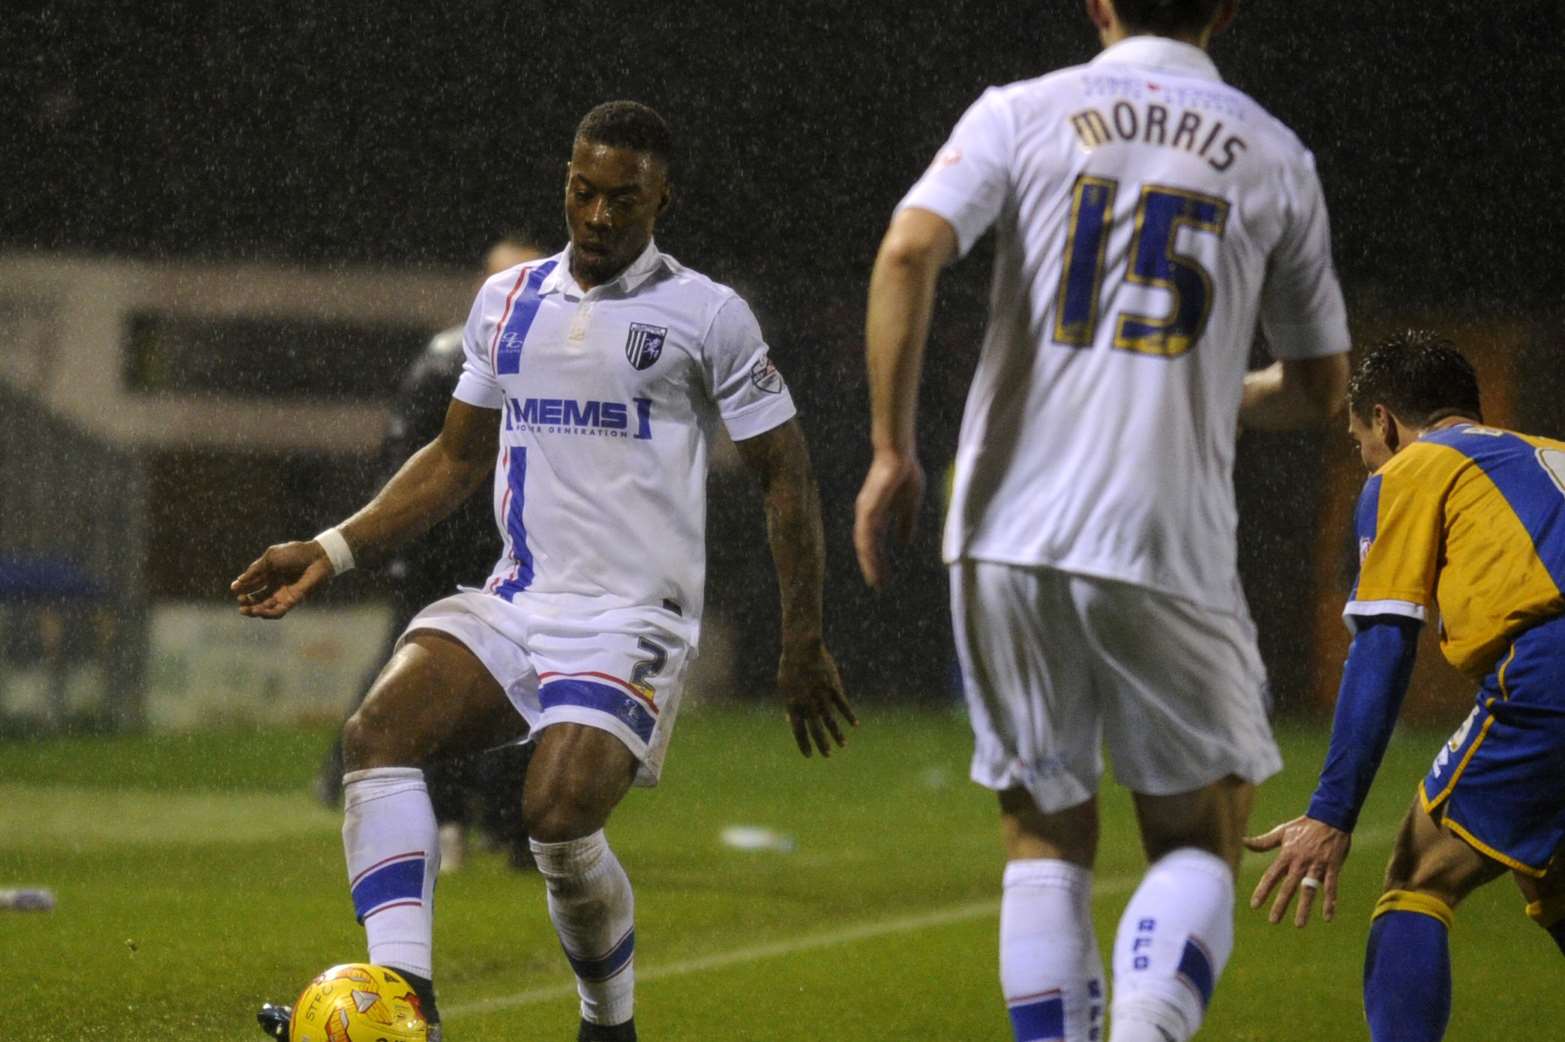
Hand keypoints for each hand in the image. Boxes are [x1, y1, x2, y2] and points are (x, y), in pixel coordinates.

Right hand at [229, 539, 335, 618]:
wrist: (317, 557)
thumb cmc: (296, 553)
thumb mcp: (271, 558)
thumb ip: (256, 569)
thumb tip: (239, 581)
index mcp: (270, 574)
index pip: (253, 584)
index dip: (242, 587)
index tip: (234, 588)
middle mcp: (276, 585)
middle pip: (258, 598)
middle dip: (247, 601)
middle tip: (240, 601)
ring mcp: (284, 594)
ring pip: (266, 607)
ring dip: (254, 610)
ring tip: (244, 610)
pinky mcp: (293, 600)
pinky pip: (279, 611)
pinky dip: (268, 613)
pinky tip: (258, 612)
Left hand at [778, 643, 856, 757]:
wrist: (802, 648)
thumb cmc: (790, 667)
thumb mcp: (785, 687)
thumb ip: (790, 705)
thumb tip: (790, 720)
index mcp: (793, 704)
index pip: (798, 731)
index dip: (803, 745)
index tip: (809, 755)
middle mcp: (808, 704)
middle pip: (816, 730)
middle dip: (822, 745)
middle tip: (827, 755)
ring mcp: (821, 696)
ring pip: (831, 721)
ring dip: (837, 735)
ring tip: (843, 745)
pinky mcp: (833, 688)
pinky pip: (843, 705)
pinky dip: (849, 715)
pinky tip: (854, 725)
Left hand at [853, 450, 924, 589]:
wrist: (900, 454)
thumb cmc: (905, 473)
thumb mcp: (909, 504)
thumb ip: (906, 523)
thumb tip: (904, 543)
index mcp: (876, 513)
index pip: (874, 542)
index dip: (878, 559)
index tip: (884, 575)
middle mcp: (867, 514)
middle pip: (866, 547)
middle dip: (872, 566)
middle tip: (879, 585)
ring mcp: (865, 512)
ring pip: (864, 545)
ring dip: (870, 564)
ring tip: (877, 581)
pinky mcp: (867, 509)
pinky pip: (866, 536)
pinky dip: (869, 552)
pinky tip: (874, 564)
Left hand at [1243, 815, 1352, 926]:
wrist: (1329, 817)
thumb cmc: (1304, 826)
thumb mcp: (1282, 832)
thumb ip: (1264, 842)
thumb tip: (1243, 841)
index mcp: (1286, 855)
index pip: (1271, 875)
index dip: (1263, 890)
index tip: (1255, 905)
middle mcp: (1300, 862)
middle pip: (1288, 886)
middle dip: (1280, 904)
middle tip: (1273, 921)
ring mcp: (1316, 865)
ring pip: (1309, 889)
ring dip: (1304, 908)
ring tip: (1299, 924)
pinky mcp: (1332, 866)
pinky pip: (1331, 886)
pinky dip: (1330, 901)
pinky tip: (1328, 917)